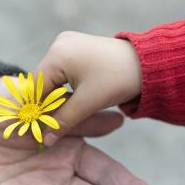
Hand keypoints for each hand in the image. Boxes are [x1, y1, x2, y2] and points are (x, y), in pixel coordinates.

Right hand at [36, 31, 141, 145]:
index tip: (38, 129)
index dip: (36, 109)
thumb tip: (44, 141)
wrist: (148, 63)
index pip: (35, 87)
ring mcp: (67, 43)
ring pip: (52, 77)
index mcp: (58, 54)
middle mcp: (59, 44)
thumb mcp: (88, 104)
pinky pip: (61, 71)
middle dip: (46, 103)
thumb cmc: (118, 80)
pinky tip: (71, 99)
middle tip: (49, 125)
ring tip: (61, 114)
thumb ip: (63, 122)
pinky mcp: (76, 47)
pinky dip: (64, 86)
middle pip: (42, 81)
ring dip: (56, 96)